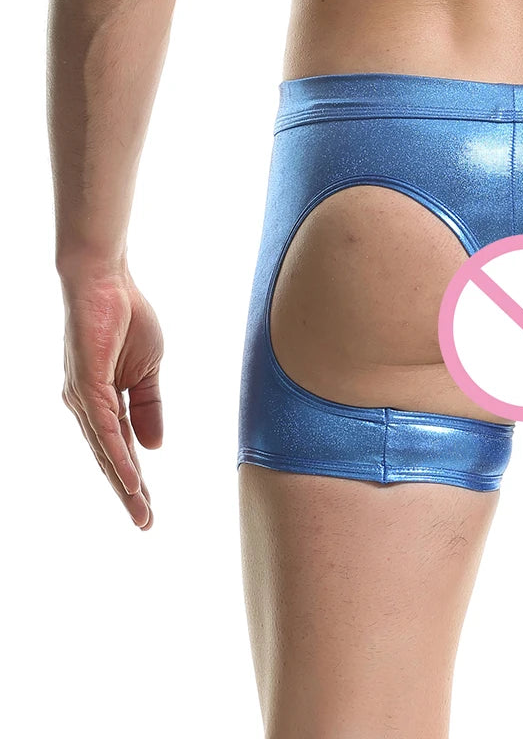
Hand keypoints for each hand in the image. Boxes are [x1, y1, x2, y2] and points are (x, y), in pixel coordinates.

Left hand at [60, 267, 162, 528]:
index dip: (135, 478)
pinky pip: (104, 429)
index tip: (149, 508)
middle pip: (110, 458)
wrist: (106, 281)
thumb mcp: (149, 369)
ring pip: (105, 450)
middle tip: (145, 524)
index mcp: (104, 401)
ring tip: (140, 510)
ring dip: (124, 483)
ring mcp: (84, 398)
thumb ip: (150, 406)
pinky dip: (118, 455)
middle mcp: (87, 406)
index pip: (121, 448)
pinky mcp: (86, 385)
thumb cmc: (126, 318)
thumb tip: (154, 446)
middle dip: (128, 493)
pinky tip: (131, 476)